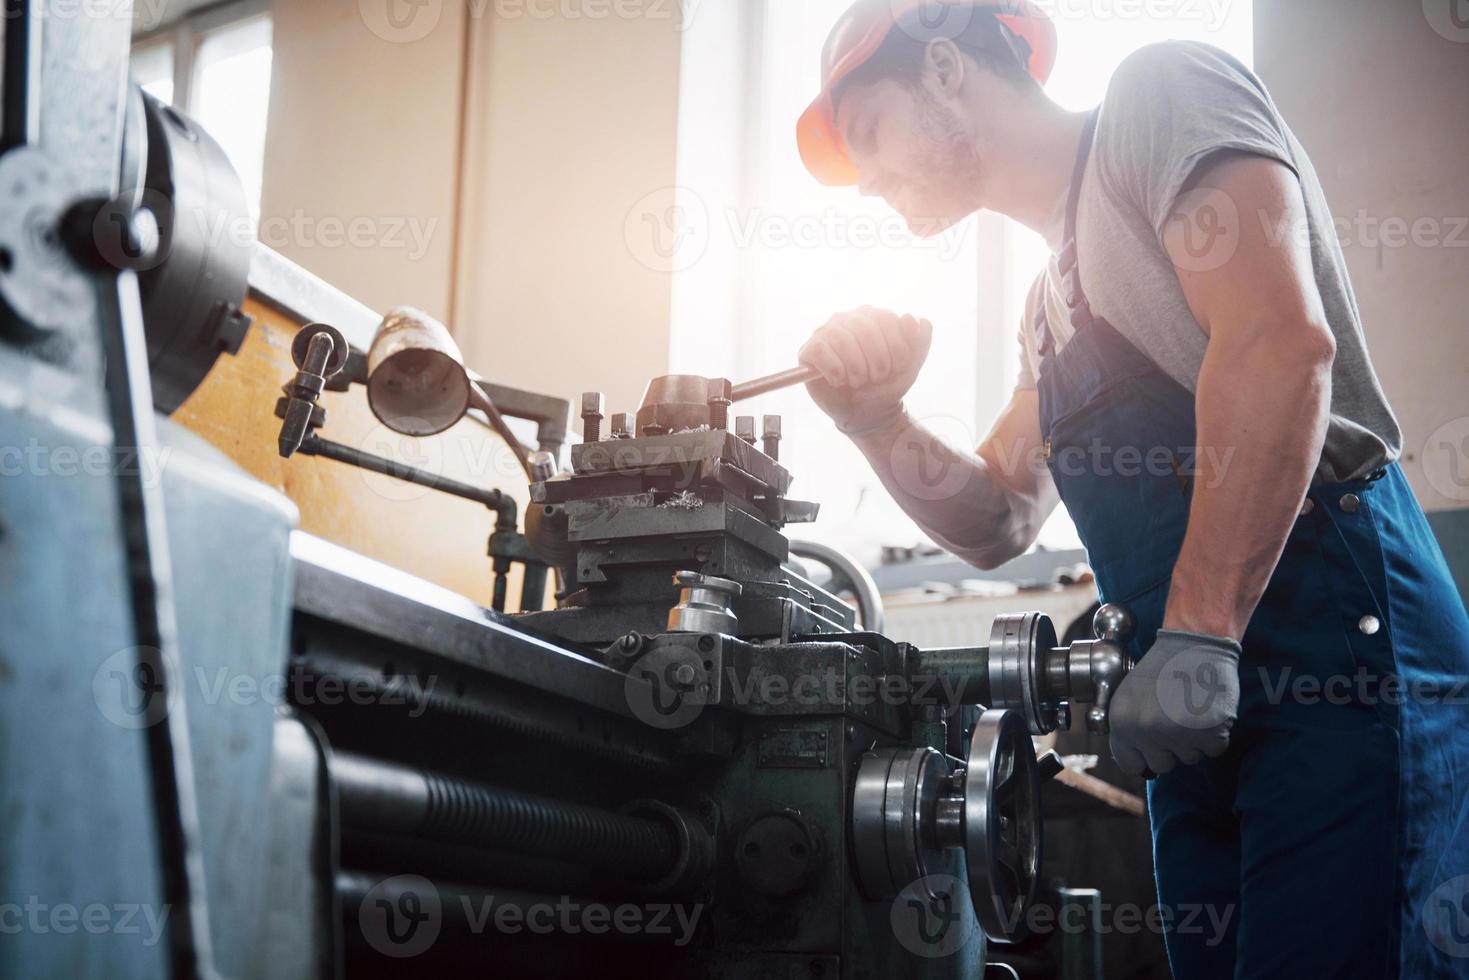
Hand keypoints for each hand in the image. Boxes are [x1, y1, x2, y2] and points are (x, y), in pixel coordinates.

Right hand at [797, 307, 931, 435]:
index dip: (896, 346)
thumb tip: (912, 319)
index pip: (886, 318)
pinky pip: (820, 351)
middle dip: (877, 360)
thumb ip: (920, 340)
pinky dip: (834, 369)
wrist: (869, 412)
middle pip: (865, 329)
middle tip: (877, 378)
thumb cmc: (887, 384)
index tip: (897, 368)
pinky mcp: (809, 350)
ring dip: (856, 368)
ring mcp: (827, 332)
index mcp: (874, 317)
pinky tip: (840, 381)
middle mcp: (849, 319)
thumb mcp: (911, 364)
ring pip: (842, 339)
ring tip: (859, 381)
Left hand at [1108, 630, 1240, 776]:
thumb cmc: (1163, 669)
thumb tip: (1138, 763)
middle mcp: (1146, 732)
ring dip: (1194, 739)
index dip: (1146, 756)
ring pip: (1190, 758)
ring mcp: (1177, 733)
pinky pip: (1214, 750)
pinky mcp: (1208, 732)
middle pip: (1163, 765)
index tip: (1155, 745)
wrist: (1194, 644)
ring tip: (1190, 707)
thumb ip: (1129, 730)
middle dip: (1172, 747)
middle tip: (1176, 715)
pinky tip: (1207, 709)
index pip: (1131, 765)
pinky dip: (1215, 735)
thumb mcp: (1129, 697)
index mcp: (1121, 723)